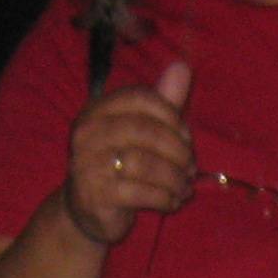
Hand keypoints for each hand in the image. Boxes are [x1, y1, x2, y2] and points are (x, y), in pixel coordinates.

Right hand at [64, 58, 194, 246]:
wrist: (88, 210)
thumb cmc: (120, 165)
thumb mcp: (142, 131)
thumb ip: (162, 102)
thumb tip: (182, 67)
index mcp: (97, 110)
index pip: (140, 98)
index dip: (172, 116)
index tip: (187, 138)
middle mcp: (86, 132)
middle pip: (145, 131)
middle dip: (177, 151)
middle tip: (191, 168)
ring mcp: (86, 164)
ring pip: (144, 163)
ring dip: (175, 178)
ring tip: (185, 187)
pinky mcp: (95, 195)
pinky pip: (140, 192)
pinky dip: (164, 198)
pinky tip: (172, 202)